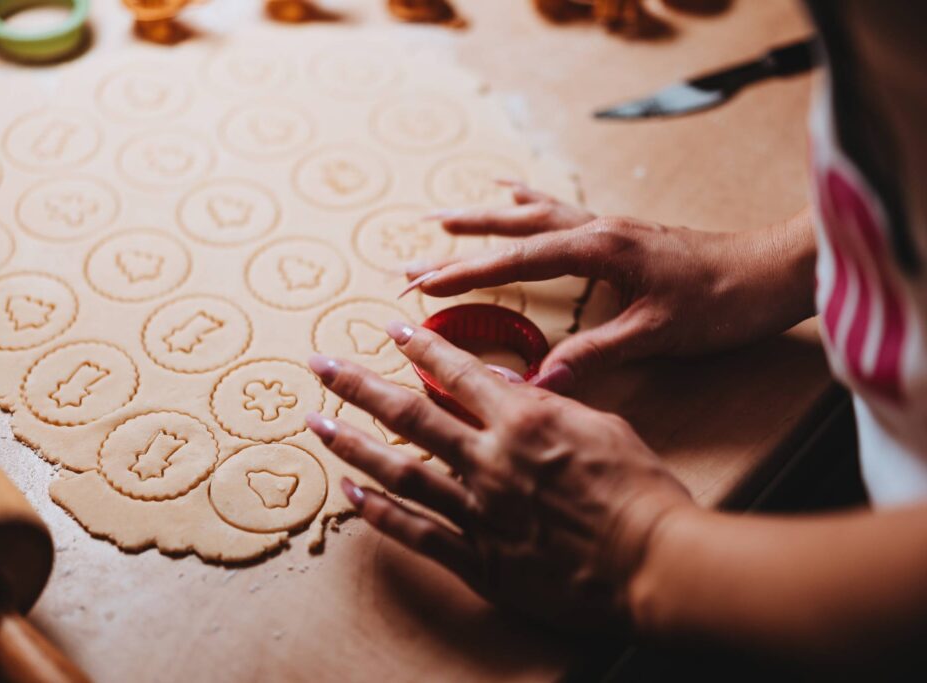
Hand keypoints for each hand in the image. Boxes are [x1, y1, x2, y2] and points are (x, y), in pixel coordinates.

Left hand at [305, 324, 692, 629]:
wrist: (655, 563)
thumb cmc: (640, 491)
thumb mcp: (602, 426)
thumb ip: (548, 404)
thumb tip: (505, 385)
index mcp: (523, 420)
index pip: (458, 373)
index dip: (421, 347)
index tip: (392, 328)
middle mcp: (490, 459)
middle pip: (409, 414)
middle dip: (358, 385)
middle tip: (320, 366)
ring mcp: (479, 510)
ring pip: (399, 470)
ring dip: (352, 444)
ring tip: (317, 424)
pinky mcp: (480, 559)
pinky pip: (416, 532)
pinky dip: (378, 513)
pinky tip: (348, 495)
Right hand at [408, 184, 816, 393]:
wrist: (775, 270)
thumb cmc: (724, 301)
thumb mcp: (660, 334)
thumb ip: (598, 354)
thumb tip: (541, 383)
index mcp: (599, 248)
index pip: (517, 261)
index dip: (467, 275)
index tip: (424, 287)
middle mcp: (597, 228)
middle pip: (514, 230)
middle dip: (462, 245)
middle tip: (415, 258)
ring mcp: (609, 227)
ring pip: (533, 214)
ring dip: (486, 219)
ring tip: (444, 218)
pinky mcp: (621, 233)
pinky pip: (560, 211)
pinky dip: (527, 205)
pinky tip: (513, 196)